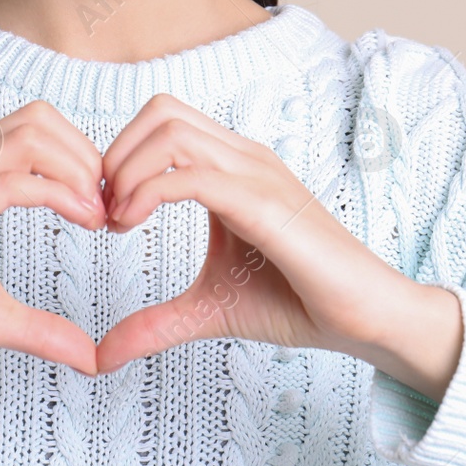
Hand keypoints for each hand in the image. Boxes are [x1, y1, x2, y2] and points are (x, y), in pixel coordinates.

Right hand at [0, 100, 107, 377]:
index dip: (83, 160)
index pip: (38, 131)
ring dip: (78, 168)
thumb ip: (41, 329)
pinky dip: (58, 194)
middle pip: (40, 118)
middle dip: (87, 156)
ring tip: (97, 214)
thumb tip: (91, 357)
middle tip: (110, 208)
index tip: (108, 209)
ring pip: (30, 134)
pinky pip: (11, 181)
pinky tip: (82, 220)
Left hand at [93, 93, 450, 384]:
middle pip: (160, 111)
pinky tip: (133, 226)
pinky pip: (193, 176)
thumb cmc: (298, 302)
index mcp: (232, 167)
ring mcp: (256, 174)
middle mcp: (243, 157)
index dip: (121, 156)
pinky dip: (148, 192)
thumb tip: (102, 354)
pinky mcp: (264, 203)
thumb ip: (156, 323)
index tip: (106, 212)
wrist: (363, 318)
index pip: (163, 120)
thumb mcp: (209, 309)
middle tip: (104, 212)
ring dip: (128, 170)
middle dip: (115, 155)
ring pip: (171, 131)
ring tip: (118, 221)